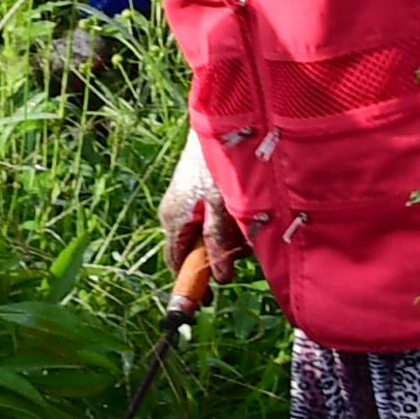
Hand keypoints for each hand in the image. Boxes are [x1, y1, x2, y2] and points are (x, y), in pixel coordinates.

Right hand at [157, 137, 246, 301]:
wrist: (221, 120)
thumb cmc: (217, 163)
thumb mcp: (221, 207)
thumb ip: (218, 244)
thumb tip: (219, 279)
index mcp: (173, 221)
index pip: (176, 266)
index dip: (191, 285)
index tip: (211, 299)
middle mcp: (175, 215)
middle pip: (196, 252)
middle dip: (220, 255)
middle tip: (242, 247)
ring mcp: (187, 203)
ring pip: (208, 235)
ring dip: (229, 237)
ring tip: (246, 220)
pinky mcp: (200, 192)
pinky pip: (214, 219)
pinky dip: (230, 221)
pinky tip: (243, 208)